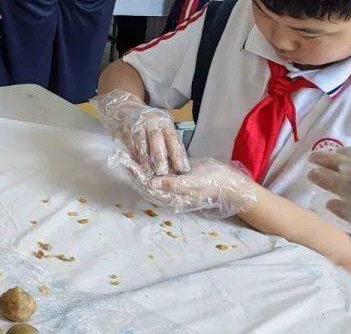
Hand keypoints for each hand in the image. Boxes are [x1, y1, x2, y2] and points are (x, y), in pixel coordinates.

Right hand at [92, 89, 189, 175]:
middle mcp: (151, 121)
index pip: (172, 138)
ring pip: (141, 141)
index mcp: (164, 122)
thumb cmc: (151, 124)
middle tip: (162, 171)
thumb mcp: (164, 128)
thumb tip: (181, 165)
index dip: (176, 153)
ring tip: (149, 170)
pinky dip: (134, 153)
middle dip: (159, 156)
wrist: (128, 108)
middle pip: (156, 138)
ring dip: (145, 157)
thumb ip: (171, 143)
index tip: (181, 168)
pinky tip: (137, 163)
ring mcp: (137, 124)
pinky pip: (129, 142)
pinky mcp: (125, 128)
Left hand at [117, 156, 257, 216]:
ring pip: (151, 176)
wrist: (228, 182)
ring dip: (140, 165)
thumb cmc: (212, 183)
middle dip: (134, 169)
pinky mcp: (176, 177)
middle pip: (146, 182)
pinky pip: (160, 171)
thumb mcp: (193, 183)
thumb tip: (152, 183)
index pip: (148, 187)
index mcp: (171, 198)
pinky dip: (151, 163)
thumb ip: (172, 184)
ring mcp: (172, 185)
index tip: (126, 162)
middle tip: (122, 155)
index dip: (136, 175)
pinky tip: (144, 153)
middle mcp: (169, 193)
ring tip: (128, 152)